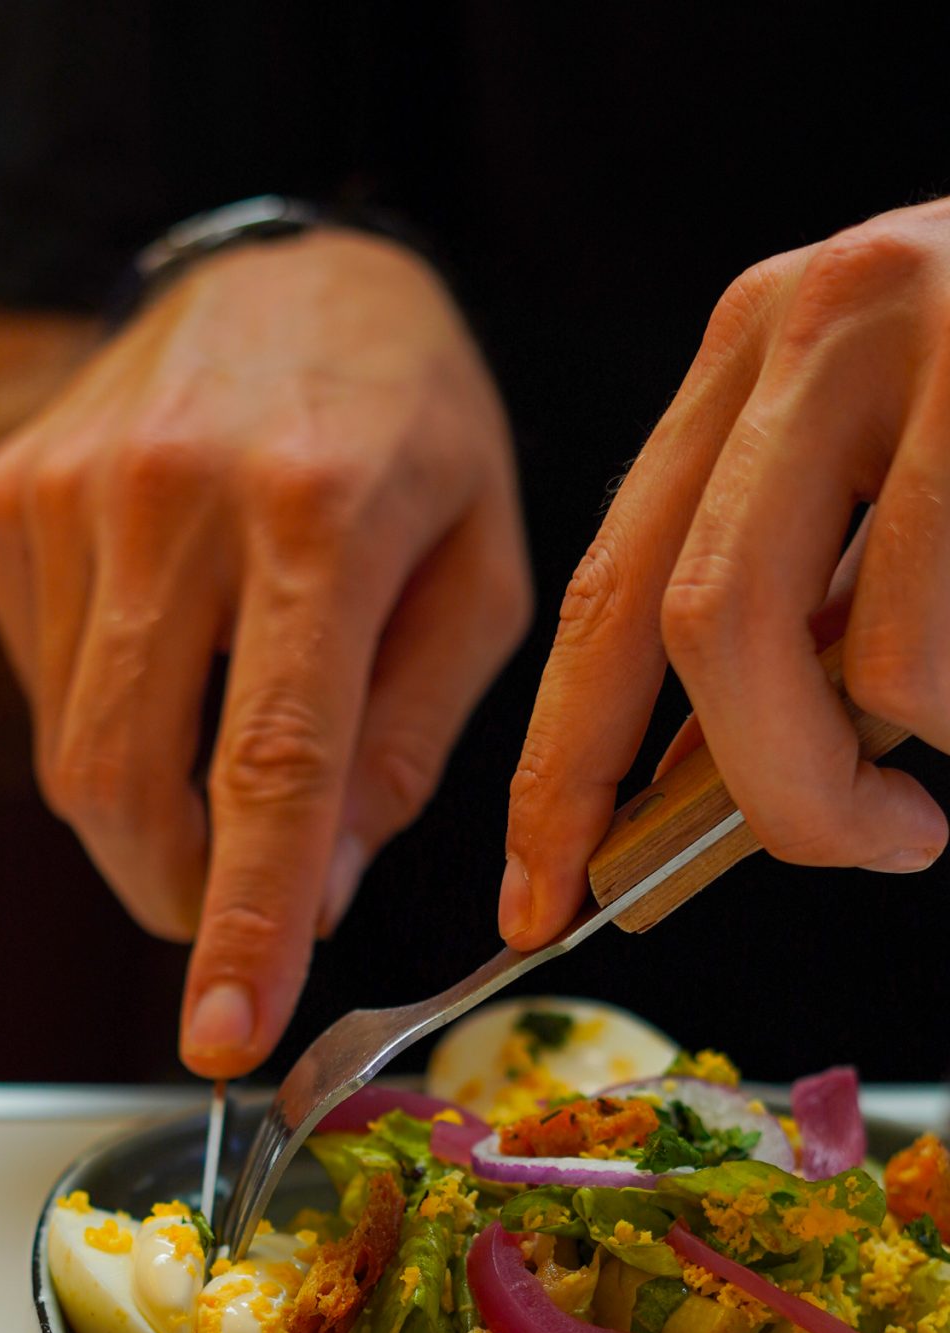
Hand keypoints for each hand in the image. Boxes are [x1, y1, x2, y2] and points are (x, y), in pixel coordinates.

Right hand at [0, 231, 530, 1072]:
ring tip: (218, 774)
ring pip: (74, 753)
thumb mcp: (477, 572)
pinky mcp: (4, 499)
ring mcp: (67, 491)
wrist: (285, 266)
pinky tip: (168, 663)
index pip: (268, 764)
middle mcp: (172, 492)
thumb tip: (318, 893)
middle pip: (132, 781)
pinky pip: (40, 687)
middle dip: (181, 897)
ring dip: (144, 825)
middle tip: (233, 927)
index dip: (246, 920)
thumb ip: (404, 743)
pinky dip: (106, 728)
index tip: (225, 1037)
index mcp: (318, 509)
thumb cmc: (410, 431)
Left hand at [502, 198, 949, 947]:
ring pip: (868, 652)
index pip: (609, 590)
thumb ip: (798, 607)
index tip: (538, 898)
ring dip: (911, 757)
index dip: (563, 767)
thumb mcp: (894, 481)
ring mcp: (936, 327)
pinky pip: (949, 639)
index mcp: (753, 353)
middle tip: (856, 846)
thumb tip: (693, 788)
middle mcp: (818, 320)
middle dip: (774, 790)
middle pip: (708, 622)